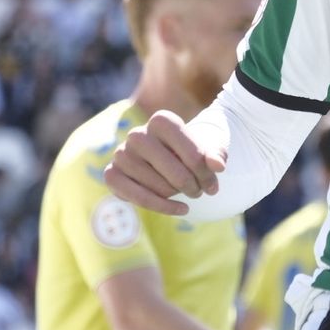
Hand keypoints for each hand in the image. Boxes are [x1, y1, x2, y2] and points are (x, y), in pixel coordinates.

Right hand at [104, 110, 226, 216]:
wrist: (168, 157)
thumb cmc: (191, 151)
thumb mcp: (210, 148)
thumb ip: (216, 154)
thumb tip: (218, 165)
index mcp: (162, 121)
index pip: (191, 153)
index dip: (206, 173)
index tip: (214, 185)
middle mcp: (138, 134)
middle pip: (176, 172)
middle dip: (193, 187)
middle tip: (200, 191)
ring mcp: (122, 154)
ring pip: (159, 187)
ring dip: (177, 195)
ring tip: (185, 191)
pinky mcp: (112, 174)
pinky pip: (138, 198)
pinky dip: (162, 207)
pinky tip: (180, 209)